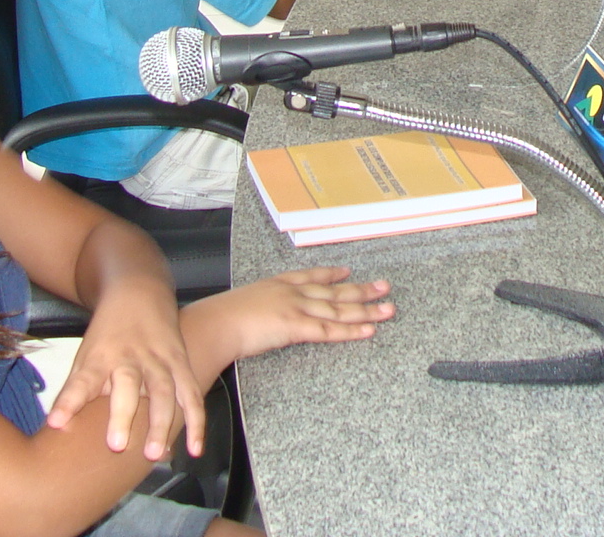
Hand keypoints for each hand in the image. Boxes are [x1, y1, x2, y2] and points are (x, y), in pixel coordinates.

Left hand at [47, 282, 202, 459]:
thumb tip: (56, 428)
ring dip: (160, 423)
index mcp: (100, 357)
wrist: (139, 291)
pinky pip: (190, 394)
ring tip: (155, 455)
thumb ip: (75, 391)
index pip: (82, 380)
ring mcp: (158, 358)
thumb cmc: (108, 334)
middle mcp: (129, 357)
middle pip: (127, 385)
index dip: (69, 401)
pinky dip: (195, 421)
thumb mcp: (85, 356)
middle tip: (117, 446)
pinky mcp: (180, 362)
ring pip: (162, 390)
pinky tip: (194, 448)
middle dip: (122, 415)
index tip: (56, 422)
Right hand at [195, 267, 393, 362]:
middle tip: (384, 287)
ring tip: (388, 309)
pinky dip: (351, 330)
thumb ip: (258, 308)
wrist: (215, 324)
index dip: (332, 274)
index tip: (348, 272)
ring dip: (366, 310)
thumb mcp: (242, 304)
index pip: (311, 276)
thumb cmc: (221, 318)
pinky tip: (368, 330)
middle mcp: (292, 292)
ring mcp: (296, 307)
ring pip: (338, 309)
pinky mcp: (296, 326)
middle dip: (361, 290)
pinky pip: (329, 330)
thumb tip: (259, 315)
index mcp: (278, 284)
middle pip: (333, 291)